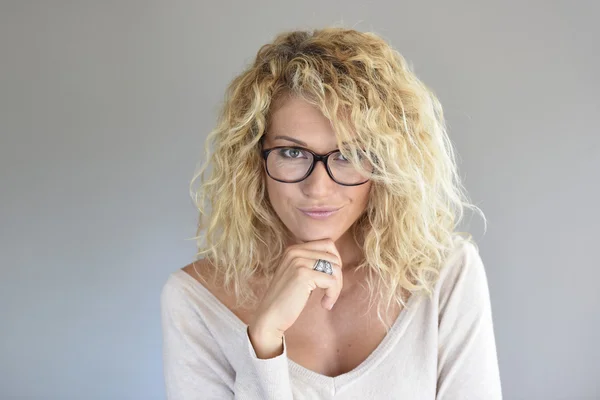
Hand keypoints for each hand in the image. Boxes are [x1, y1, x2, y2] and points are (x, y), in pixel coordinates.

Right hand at [247, 238, 342, 356]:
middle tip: (331, 293)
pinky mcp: (303, 275)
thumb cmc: (286, 299)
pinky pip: (332, 281)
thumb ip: (312, 263)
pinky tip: (324, 305)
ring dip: (337, 287)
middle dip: (337, 277)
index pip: (328, 244)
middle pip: (333, 256)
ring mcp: (298, 262)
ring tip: (327, 300)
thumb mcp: (298, 274)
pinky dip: (333, 295)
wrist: (269, 317)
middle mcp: (295, 251)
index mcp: (294, 249)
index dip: (334, 263)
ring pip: (335, 268)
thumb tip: (337, 260)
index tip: (329, 281)